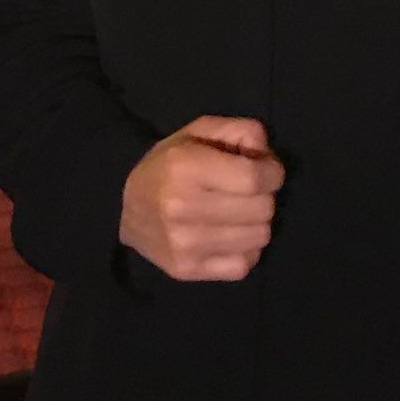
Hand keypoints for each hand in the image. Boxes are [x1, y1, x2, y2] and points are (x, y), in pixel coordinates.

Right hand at [119, 117, 283, 281]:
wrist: (127, 211)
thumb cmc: (168, 166)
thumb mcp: (197, 133)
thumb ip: (237, 130)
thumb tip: (265, 153)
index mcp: (184, 166)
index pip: (254, 178)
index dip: (272, 173)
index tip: (268, 171)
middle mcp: (182, 207)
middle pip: (261, 209)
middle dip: (264, 196)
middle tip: (248, 193)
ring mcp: (184, 244)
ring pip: (259, 238)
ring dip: (256, 223)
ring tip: (238, 213)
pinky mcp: (187, 270)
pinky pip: (244, 265)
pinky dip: (245, 250)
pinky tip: (230, 236)